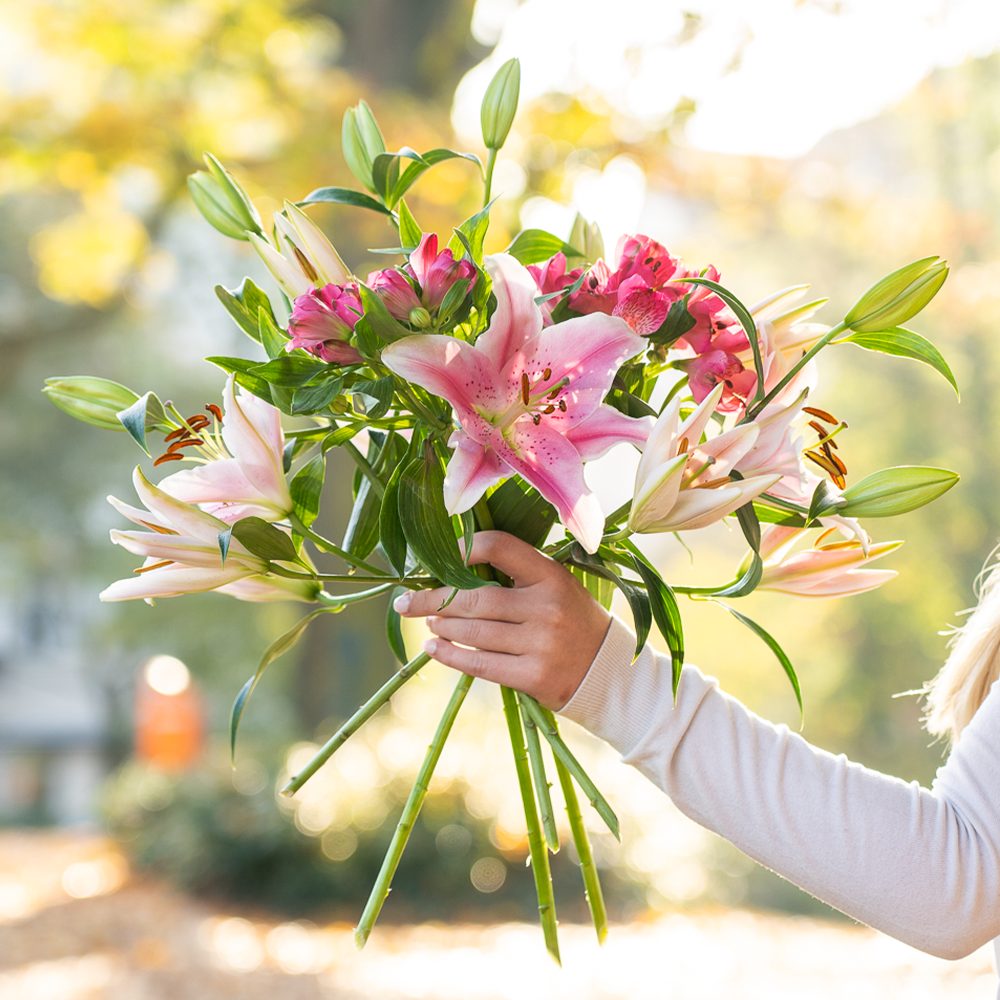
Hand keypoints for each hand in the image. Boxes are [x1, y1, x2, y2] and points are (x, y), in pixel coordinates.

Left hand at [393, 530, 610, 709]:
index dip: (463, 549)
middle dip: (433, 598)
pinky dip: (451, 655)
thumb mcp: (557, 587)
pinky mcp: (533, 676)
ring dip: (442, 626)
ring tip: (428, 622)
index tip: (440, 558)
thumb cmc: (574, 622)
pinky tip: (435, 648)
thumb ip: (517, 576)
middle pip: (475, 597)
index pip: (498, 546)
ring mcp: (540, 644)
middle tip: (407, 601)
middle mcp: (546, 607)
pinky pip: (480, 664)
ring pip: (473, 632)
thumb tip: (454, 572)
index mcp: (552, 575)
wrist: (610, 673)